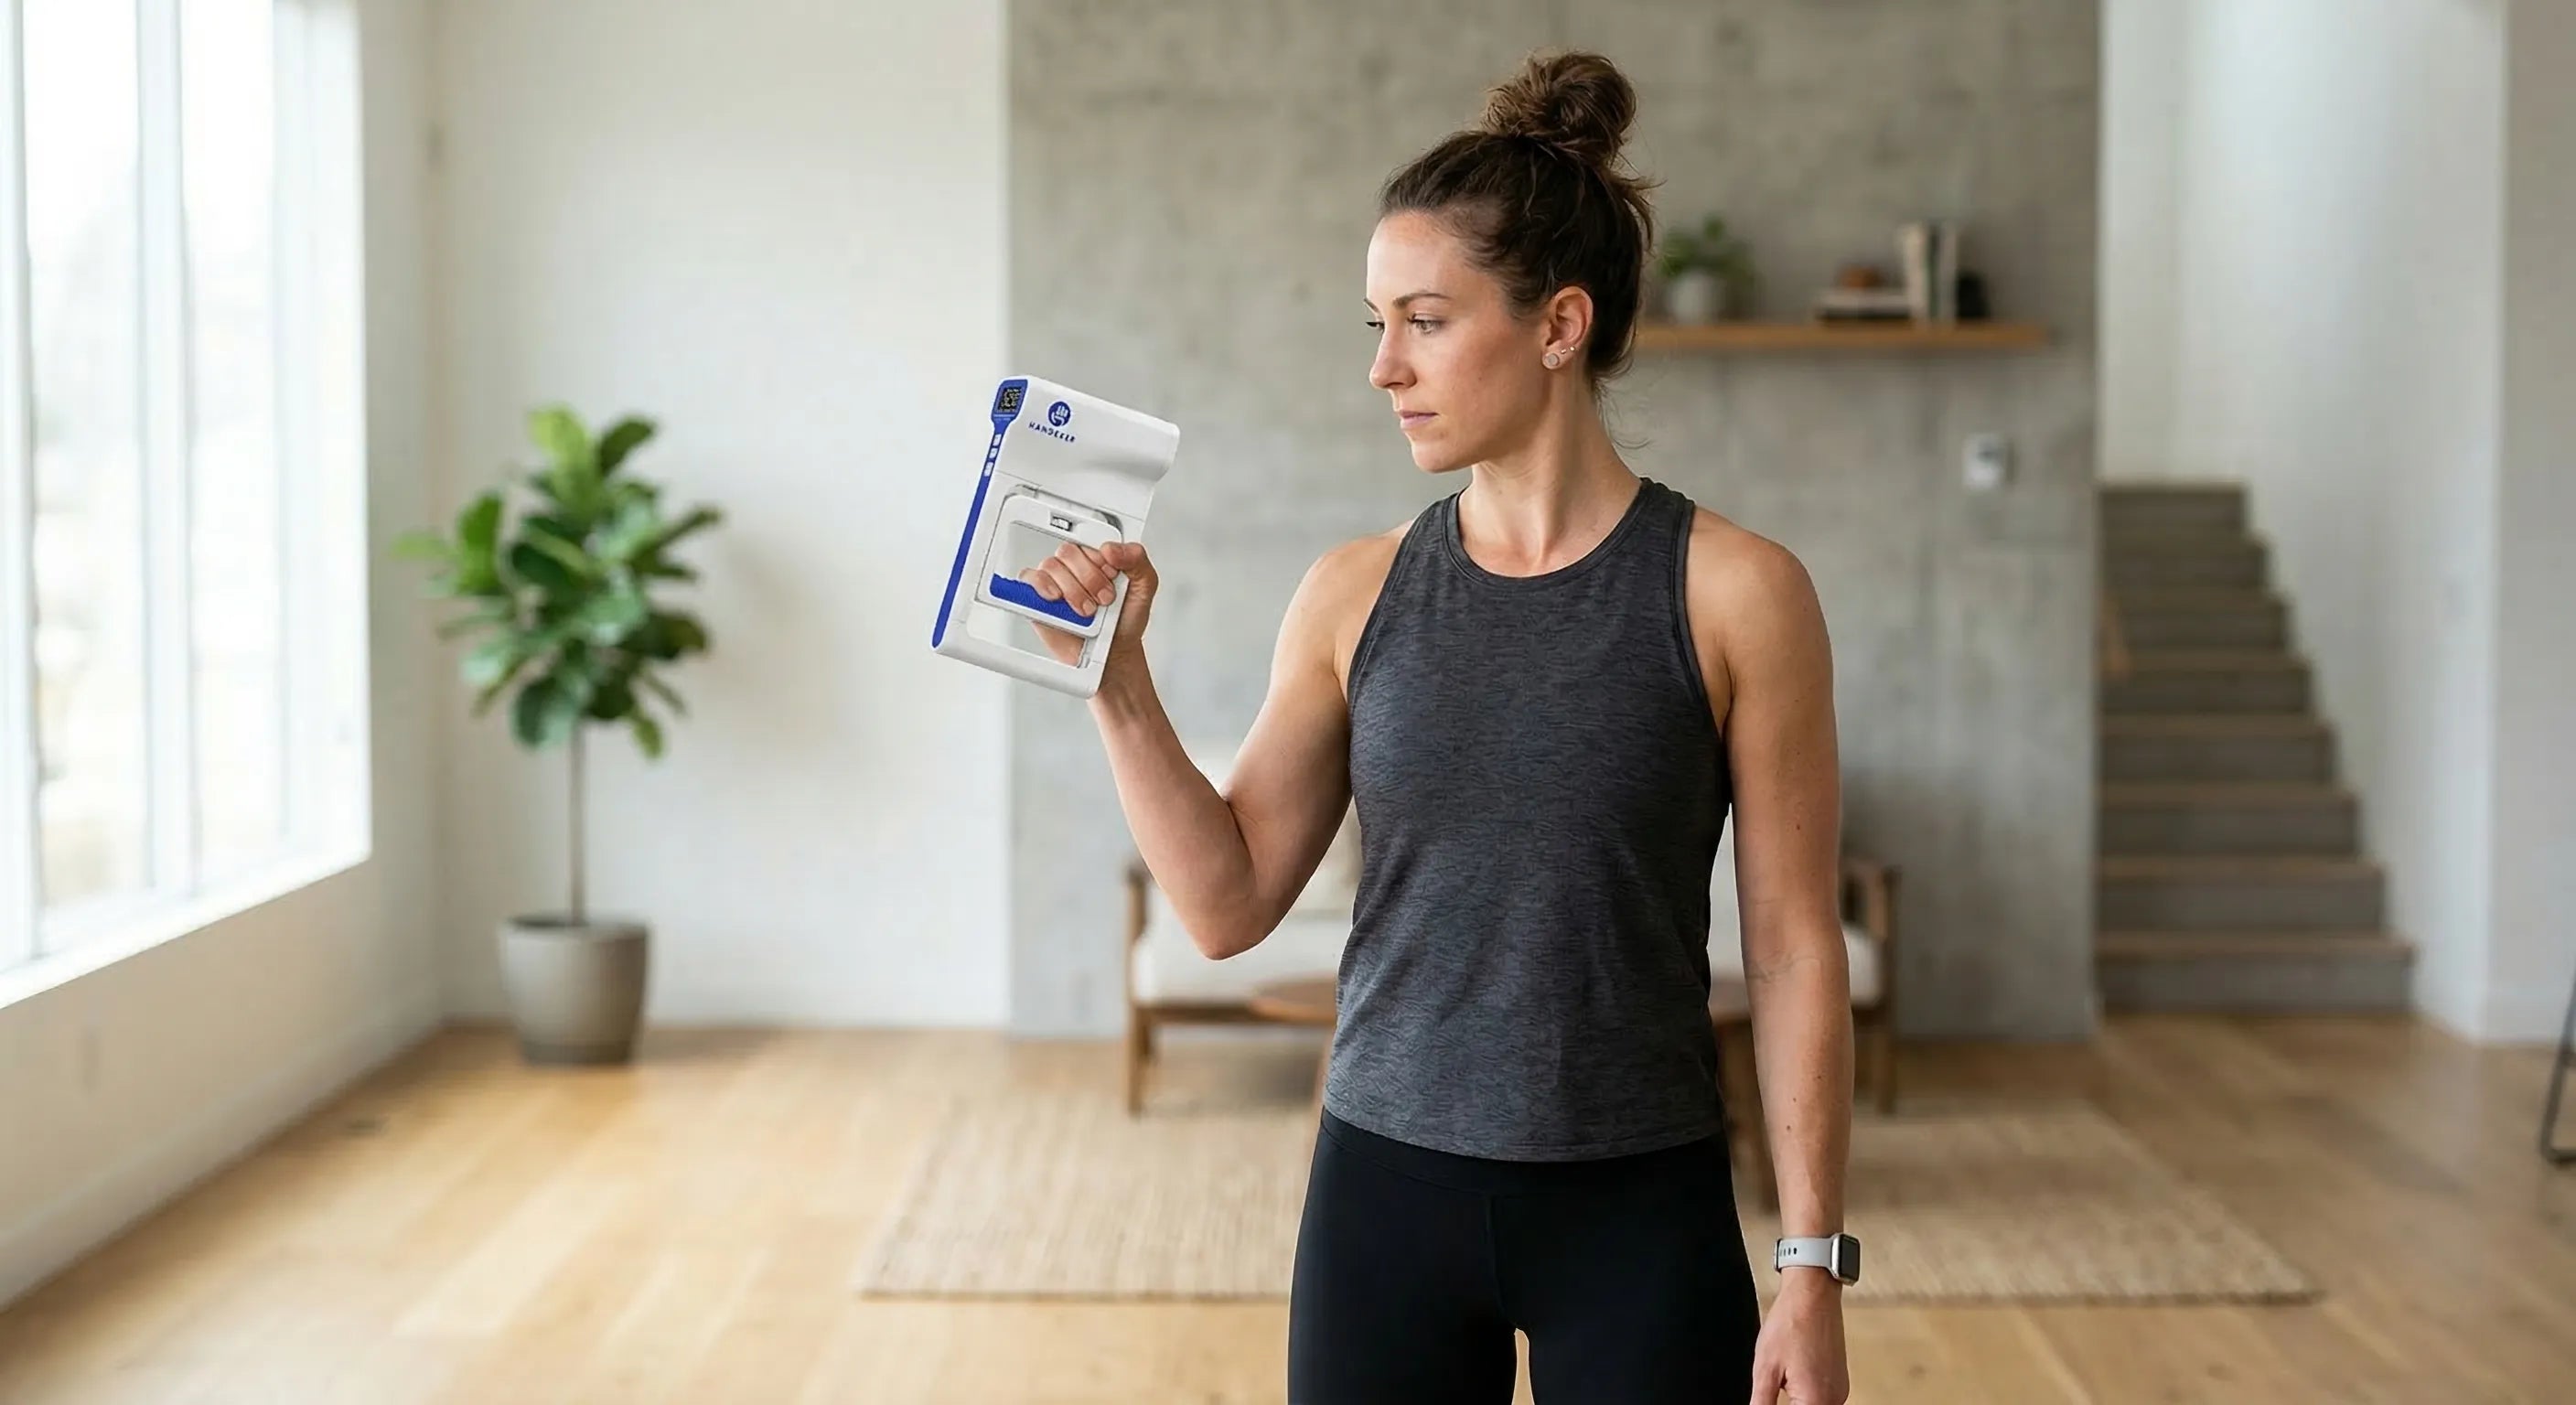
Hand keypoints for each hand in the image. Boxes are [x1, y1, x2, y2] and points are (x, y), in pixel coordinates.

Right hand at [1017, 539, 1158, 686]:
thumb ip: (1136, 560)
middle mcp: (1075, 567)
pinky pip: (1029, 579)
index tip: (1113, 578)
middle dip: (1088, 577)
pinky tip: (1057, 599)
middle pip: (1068, 552)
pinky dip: (1041, 586)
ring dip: (1071, 588)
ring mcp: (1055, 582)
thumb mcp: (1144, 586)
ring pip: (1051, 566)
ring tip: (1086, 610)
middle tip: (1102, 599)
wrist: (1112, 653)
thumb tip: (1111, 548)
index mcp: (1098, 558)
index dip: (1101, 560)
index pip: (1090, 541)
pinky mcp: (1038, 597)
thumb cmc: (1124, 621)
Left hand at [1749, 1273, 1847, 1404]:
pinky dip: (1806, 1396)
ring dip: (1796, 1401)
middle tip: (1772, 1386)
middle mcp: (1834, 1399)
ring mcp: (1840, 1389)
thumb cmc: (1791, 1323)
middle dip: (1786, 1403)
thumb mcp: (1765, 1369)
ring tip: (1780, 1378)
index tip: (1765, 1398)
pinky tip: (1791, 1379)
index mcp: (1816, 1401)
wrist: (1812, 1295)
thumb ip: (1761, 1402)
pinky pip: (1822, 1398)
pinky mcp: (1839, 1379)